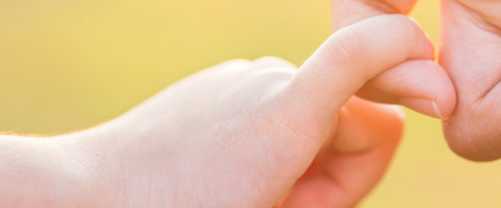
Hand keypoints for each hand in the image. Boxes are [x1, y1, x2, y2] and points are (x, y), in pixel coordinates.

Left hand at [0, 14, 455, 206]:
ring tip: (249, 192)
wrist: (88, 195)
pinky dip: (276, 145)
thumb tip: (412, 92)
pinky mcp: (221, 84)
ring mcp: (243, 77)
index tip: (341, 178)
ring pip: (317, 121)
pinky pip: (279, 111)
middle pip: (353, 124)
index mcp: (290, 113)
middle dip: (335, 174)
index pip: (386, 107)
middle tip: (280, 204)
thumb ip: (350, 143)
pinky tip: (230, 170)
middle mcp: (271, 79)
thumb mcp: (285, 203)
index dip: (376, 151)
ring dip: (304, 165)